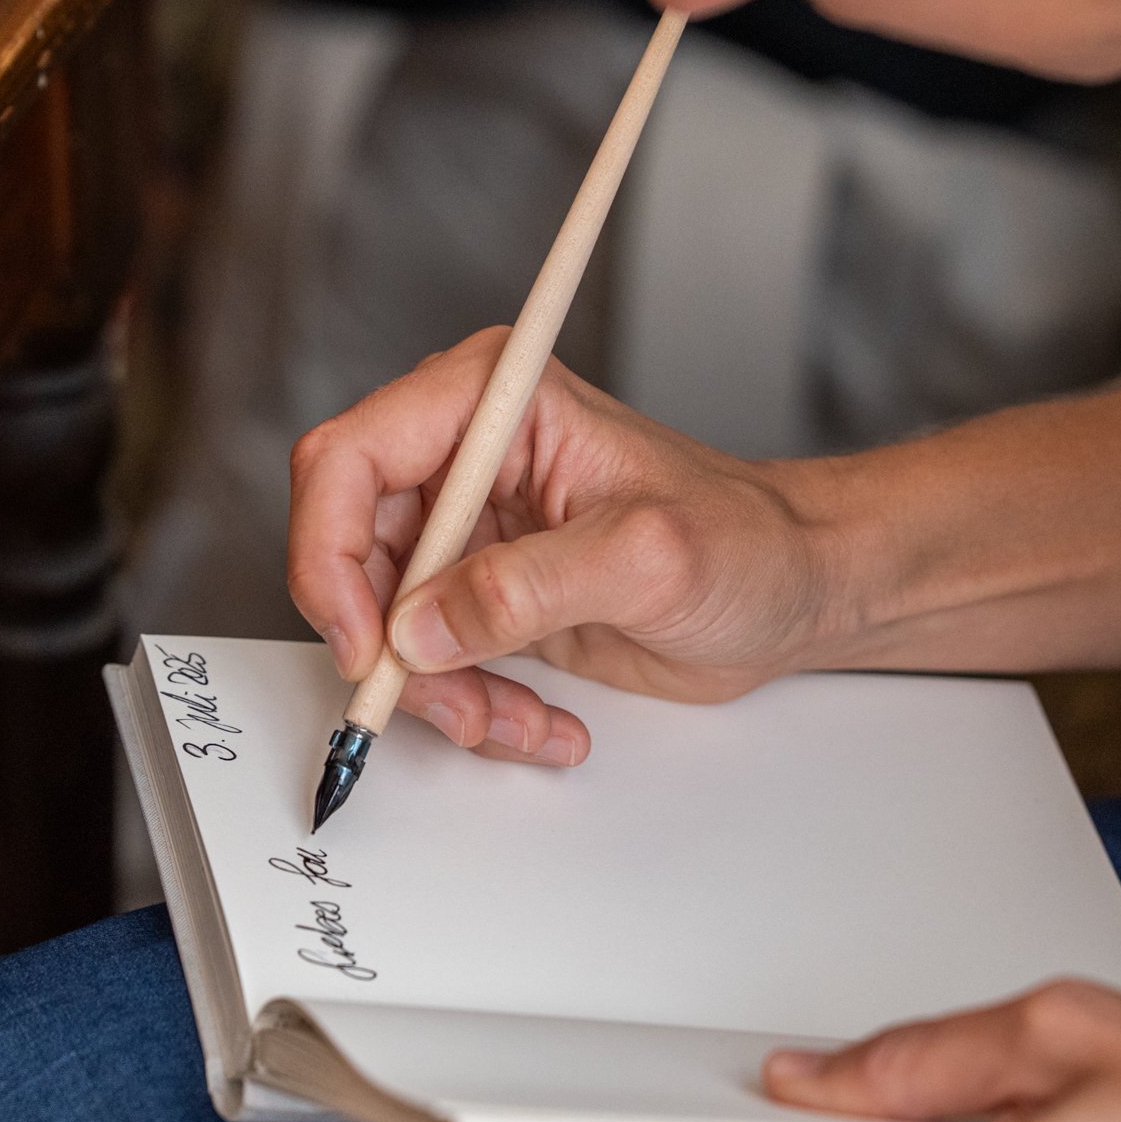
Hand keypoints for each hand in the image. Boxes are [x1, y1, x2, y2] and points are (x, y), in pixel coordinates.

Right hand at [286, 328, 843, 763]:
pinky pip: (429, 663)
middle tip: (450, 702)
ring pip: (382, 623)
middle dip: (389, 646)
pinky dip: (471, 706)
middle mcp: (463, 458)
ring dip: (438, 692)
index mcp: (491, 400)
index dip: (330, 553)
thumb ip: (529, 586)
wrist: (790, 589)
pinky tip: (540, 721)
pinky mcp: (480, 595)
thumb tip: (424, 625)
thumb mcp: (648, 559)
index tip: (367, 640)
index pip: (349, 457)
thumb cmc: (746, 541)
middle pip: (349, 552)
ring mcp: (468, 530)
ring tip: (517, 721)